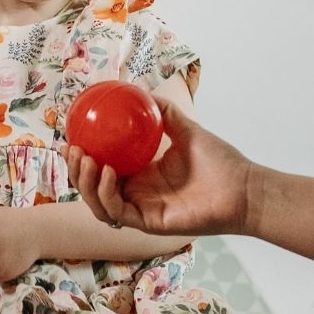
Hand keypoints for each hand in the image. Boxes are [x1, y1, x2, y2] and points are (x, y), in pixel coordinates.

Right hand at [66, 99, 251, 237]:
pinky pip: (117, 212)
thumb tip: (142, 90)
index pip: (101, 168)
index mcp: (141, 174)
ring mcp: (141, 209)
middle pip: (93, 187)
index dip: (82, 157)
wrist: (242, 186)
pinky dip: (106, 193)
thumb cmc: (219, 161)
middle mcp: (137, 193)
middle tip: (72, 148)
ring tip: (84, 158)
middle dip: (75, 170)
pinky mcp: (148, 223)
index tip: (72, 136)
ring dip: (85, 182)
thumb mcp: (186, 129)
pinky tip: (105, 172)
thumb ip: (165, 112)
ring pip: (99, 203)